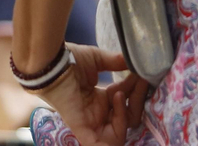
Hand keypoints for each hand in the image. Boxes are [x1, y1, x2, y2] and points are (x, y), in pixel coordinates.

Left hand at [35, 45, 149, 145]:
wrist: (52, 62)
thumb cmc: (70, 60)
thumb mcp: (96, 59)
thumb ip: (115, 62)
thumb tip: (133, 63)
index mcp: (100, 98)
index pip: (125, 100)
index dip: (136, 90)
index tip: (145, 76)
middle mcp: (98, 112)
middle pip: (127, 116)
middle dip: (136, 100)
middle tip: (141, 82)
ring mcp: (91, 121)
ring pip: (120, 129)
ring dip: (126, 111)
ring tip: (120, 92)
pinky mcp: (82, 127)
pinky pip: (97, 144)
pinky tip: (115, 139)